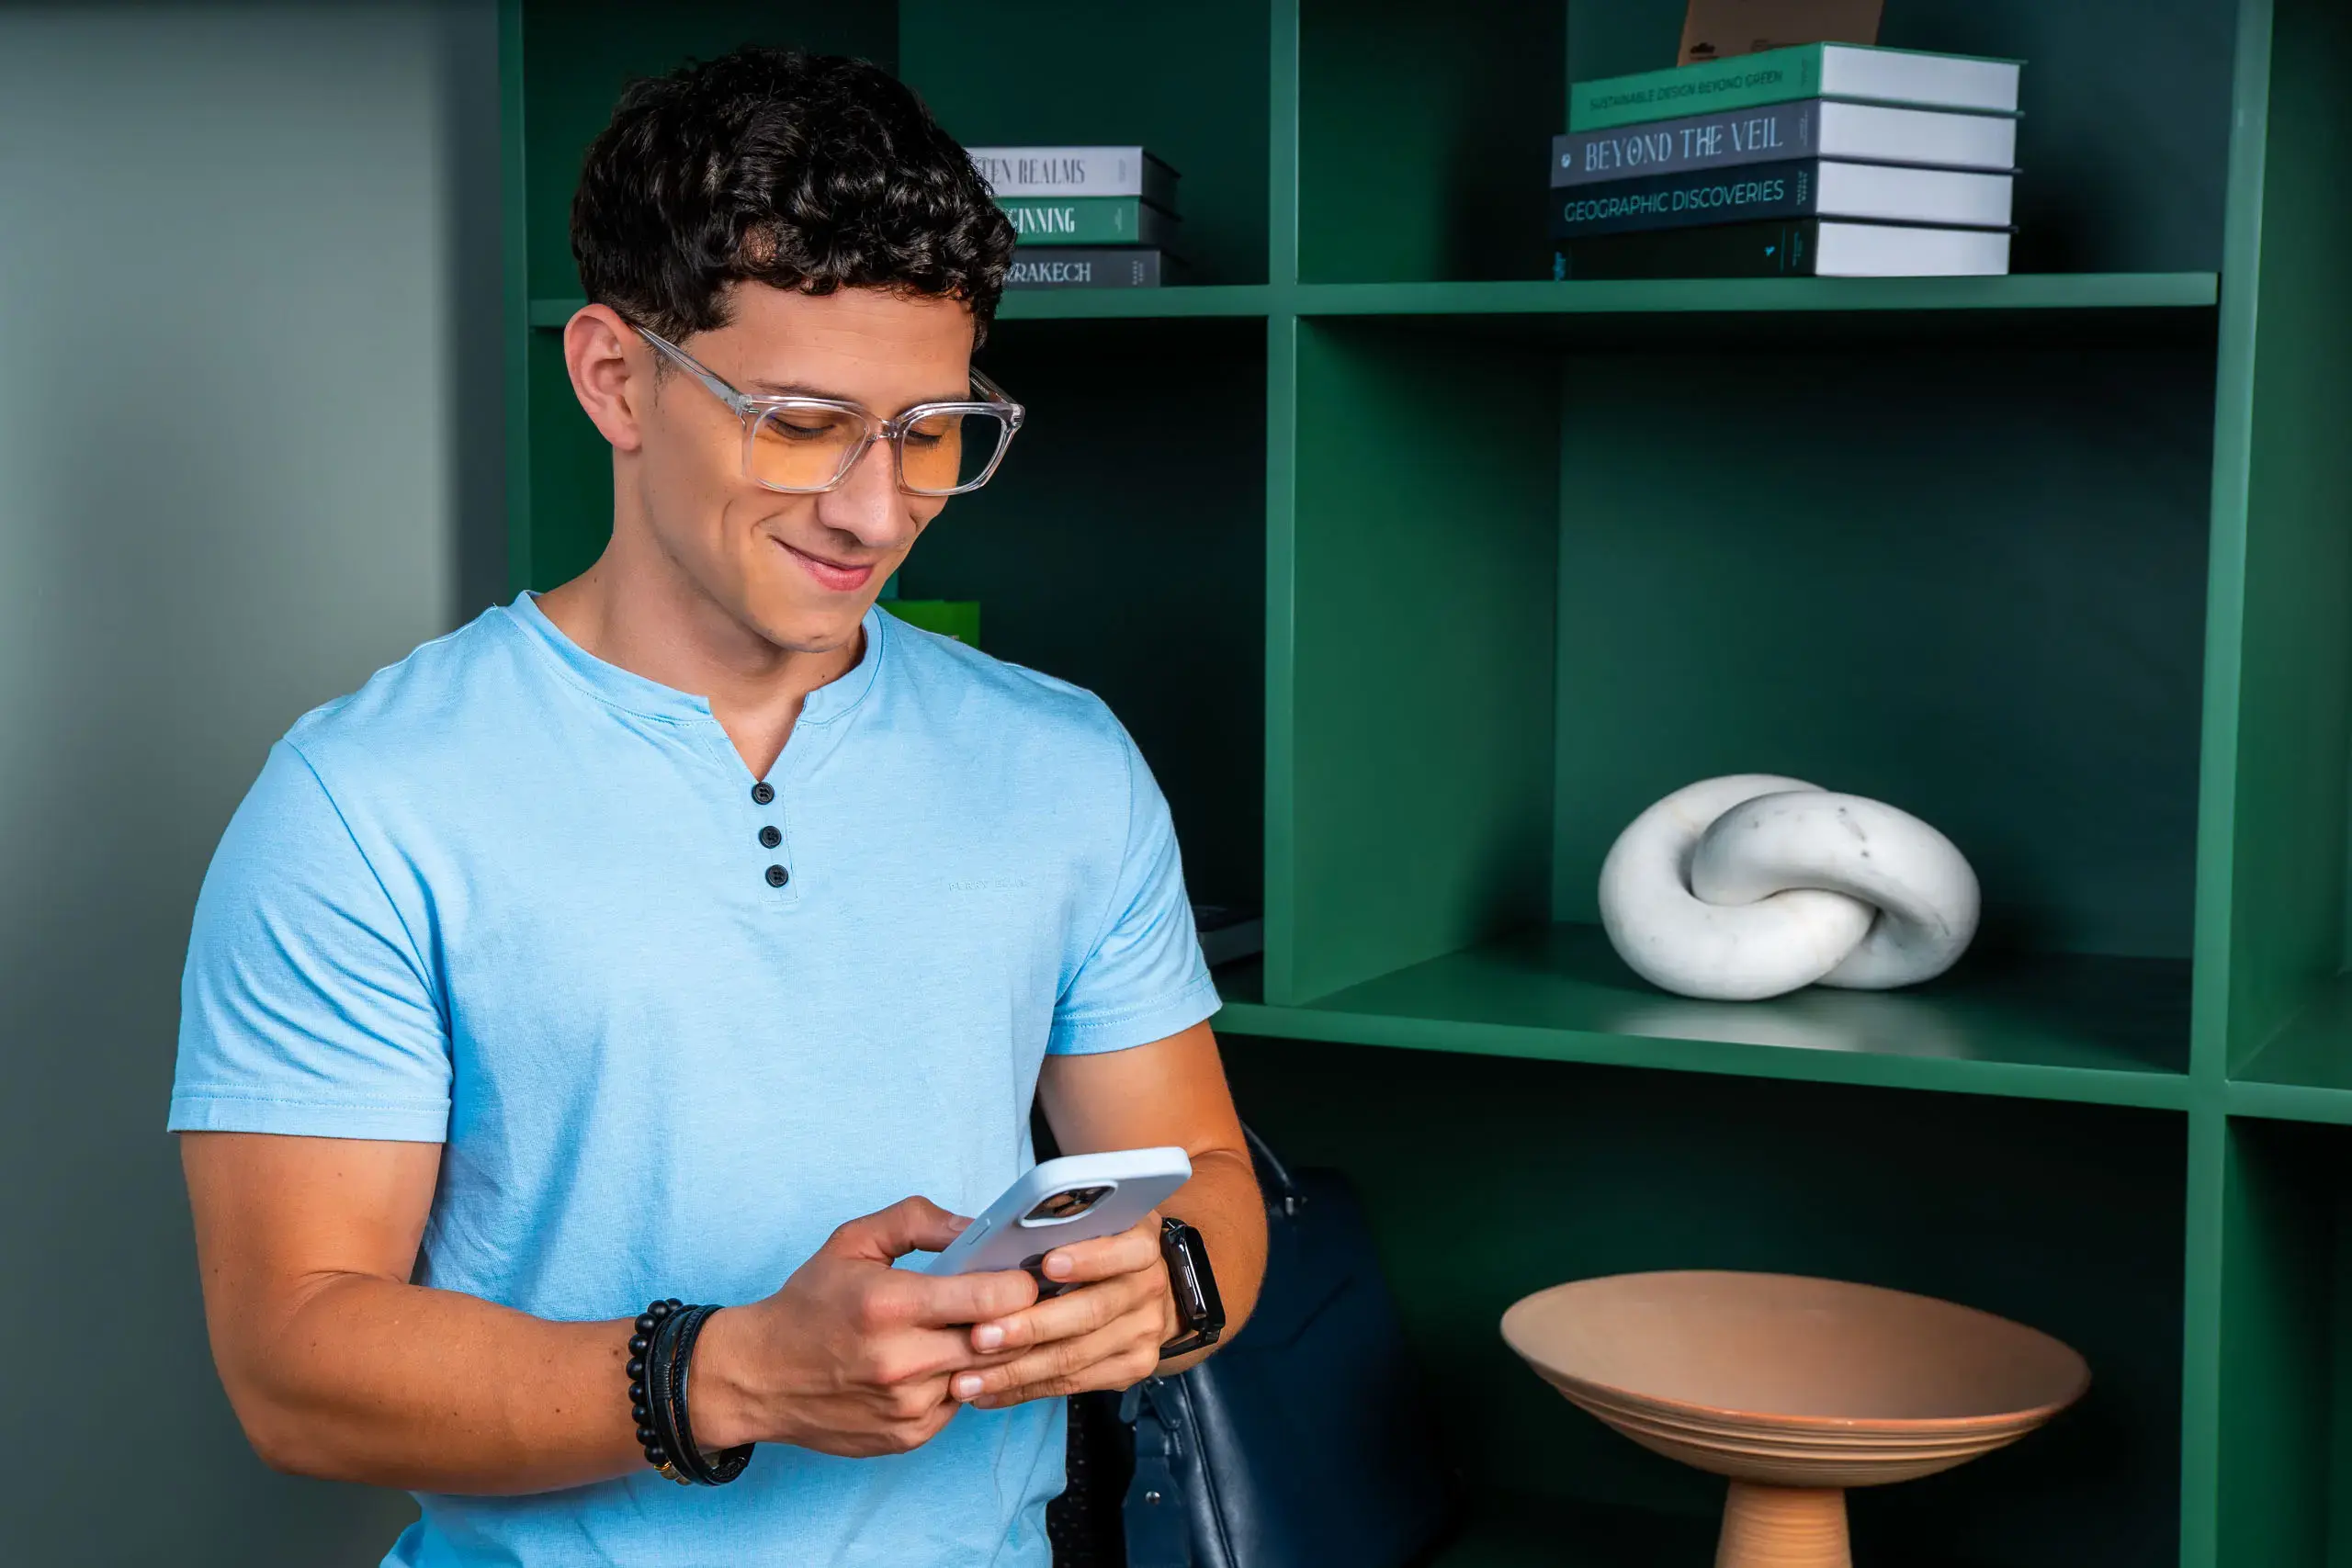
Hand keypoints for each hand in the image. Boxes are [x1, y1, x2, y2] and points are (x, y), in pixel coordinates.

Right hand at [690, 1197, 1036, 1456]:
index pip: (992, 1300)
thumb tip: (973, 1227)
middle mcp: (901, 1362)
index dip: (1019, 1285)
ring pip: (983, 1374)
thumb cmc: (808, 1303)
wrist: (757, 1377)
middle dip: (1011, 1319)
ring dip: (982, 1352)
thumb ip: (917, 1221)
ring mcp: (907, 1407)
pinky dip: (956, 1381)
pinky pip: (959, 1404)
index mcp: (890, 1305)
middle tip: (1008, 1301)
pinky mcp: (908, 1437)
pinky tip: (931, 1363)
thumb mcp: (853, 1242)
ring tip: (964, 1329)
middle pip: (1000, 1341)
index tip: (1019, 1276)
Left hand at [949, 1212, 1175, 1410]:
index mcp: (1142, 1244)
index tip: (1047, 1264)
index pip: (1127, 1250)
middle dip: (1031, 1327)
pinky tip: (989, 1393)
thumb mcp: (1095, 1224)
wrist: (1155, 1295)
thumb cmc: (1102, 1249)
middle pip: (1091, 1312)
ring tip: (967, 1379)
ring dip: (1015, 1370)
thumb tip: (997, 1235)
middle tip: (980, 1337)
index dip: (1089, 1259)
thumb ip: (1060, 1226)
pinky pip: (1073, 1384)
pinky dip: (1024, 1390)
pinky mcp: (1132, 1367)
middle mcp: (1149, 1289)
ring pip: (1075, 1357)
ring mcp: (1143, 1332)